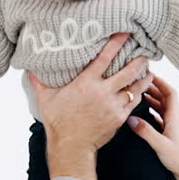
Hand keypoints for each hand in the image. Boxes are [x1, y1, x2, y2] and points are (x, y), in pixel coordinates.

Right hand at [28, 32, 152, 153]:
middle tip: (145, 52)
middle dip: (139, 60)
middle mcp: (102, 92)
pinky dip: (140, 93)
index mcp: (86, 83)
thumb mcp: (46, 99)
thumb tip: (29, 69)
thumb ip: (39, 82)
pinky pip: (134, 102)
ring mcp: (113, 105)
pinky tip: (142, 88)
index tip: (126, 33)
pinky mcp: (119, 117)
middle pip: (128, 71)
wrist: (71, 146)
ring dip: (144, 76)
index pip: (105, 57)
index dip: (117, 43)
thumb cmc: (58, 122)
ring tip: (149, 69)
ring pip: (136, 87)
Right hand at [125, 75, 178, 179]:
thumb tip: (130, 118)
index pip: (170, 93)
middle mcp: (174, 120)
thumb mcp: (160, 146)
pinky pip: (159, 118)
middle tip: (139, 82)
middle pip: (164, 98)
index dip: (161, 82)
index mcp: (175, 118)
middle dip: (152, 88)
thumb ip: (145, 132)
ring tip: (137, 94)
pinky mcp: (168, 135)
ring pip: (161, 108)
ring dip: (151, 100)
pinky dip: (150, 112)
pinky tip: (141, 114)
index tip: (149, 75)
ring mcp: (172, 127)